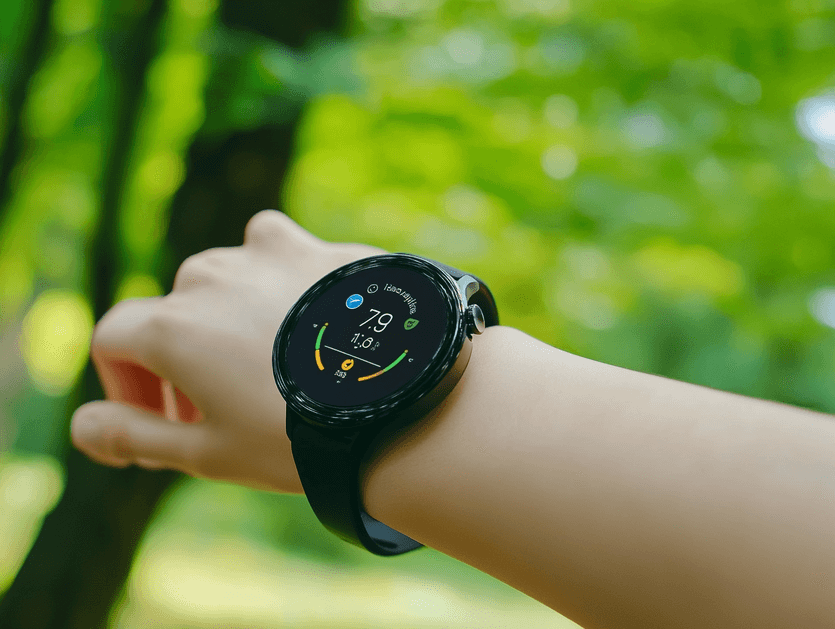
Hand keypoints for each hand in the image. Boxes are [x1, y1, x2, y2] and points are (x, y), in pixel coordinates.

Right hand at [70, 210, 385, 493]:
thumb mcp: (207, 453)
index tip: (165, 417)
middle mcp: (213, 275)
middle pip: (173, 311)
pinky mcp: (321, 246)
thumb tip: (86, 426)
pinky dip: (281, 281)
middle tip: (225, 407)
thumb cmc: (303, 438)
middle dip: (183, 360)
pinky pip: (281, 252)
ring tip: (271, 364)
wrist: (407, 405)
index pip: (113, 338)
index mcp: (173, 325)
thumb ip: (132, 435)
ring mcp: (270, 252)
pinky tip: (313, 322)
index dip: (127, 383)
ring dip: (230, 316)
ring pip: (226, 278)